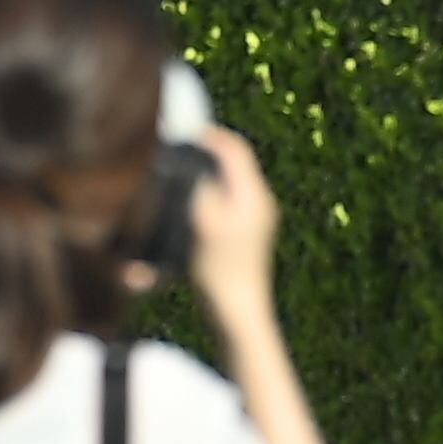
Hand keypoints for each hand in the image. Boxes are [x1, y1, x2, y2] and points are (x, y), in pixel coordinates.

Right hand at [181, 124, 280, 325]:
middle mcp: (261, 202)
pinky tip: (193, 203)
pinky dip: (212, 192)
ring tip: (184, 170)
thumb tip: (192, 163)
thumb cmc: (220, 270)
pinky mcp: (249, 234)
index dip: (210, 135)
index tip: (186, 131)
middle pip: (235, 162)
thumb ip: (199, 188)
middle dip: (209, 152)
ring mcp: (257, 218)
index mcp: (253, 194)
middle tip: (182, 147)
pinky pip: (230, 199)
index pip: (235, 148)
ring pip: (232, 181)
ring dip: (210, 172)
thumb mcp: (204, 223)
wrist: (239, 311)